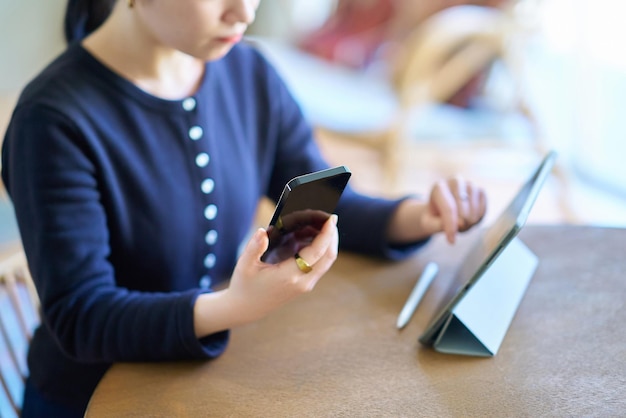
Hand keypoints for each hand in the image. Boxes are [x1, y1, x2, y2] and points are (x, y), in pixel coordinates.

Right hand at [193, 214, 338, 336]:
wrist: (247, 308)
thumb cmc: (245, 285)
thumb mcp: (245, 265)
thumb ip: (254, 247)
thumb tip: (262, 231)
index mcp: (289, 275)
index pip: (316, 252)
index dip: (326, 234)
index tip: (331, 218)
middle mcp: (302, 282)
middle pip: (328, 257)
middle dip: (332, 236)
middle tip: (330, 217)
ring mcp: (306, 284)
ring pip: (327, 261)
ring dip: (329, 243)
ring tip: (321, 225)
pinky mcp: (305, 284)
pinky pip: (320, 265)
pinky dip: (322, 250)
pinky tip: (312, 237)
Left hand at [387, 176, 486, 244]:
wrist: (443, 208)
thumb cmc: (434, 216)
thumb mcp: (429, 223)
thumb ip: (439, 225)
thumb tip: (461, 224)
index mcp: (439, 187)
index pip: (448, 209)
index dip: (451, 226)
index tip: (451, 241)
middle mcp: (455, 181)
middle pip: (463, 211)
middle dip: (460, 226)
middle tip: (455, 229)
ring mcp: (470, 184)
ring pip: (474, 211)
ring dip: (469, 224)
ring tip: (460, 223)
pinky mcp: (481, 191)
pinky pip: (483, 209)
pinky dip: (478, 219)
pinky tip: (469, 218)